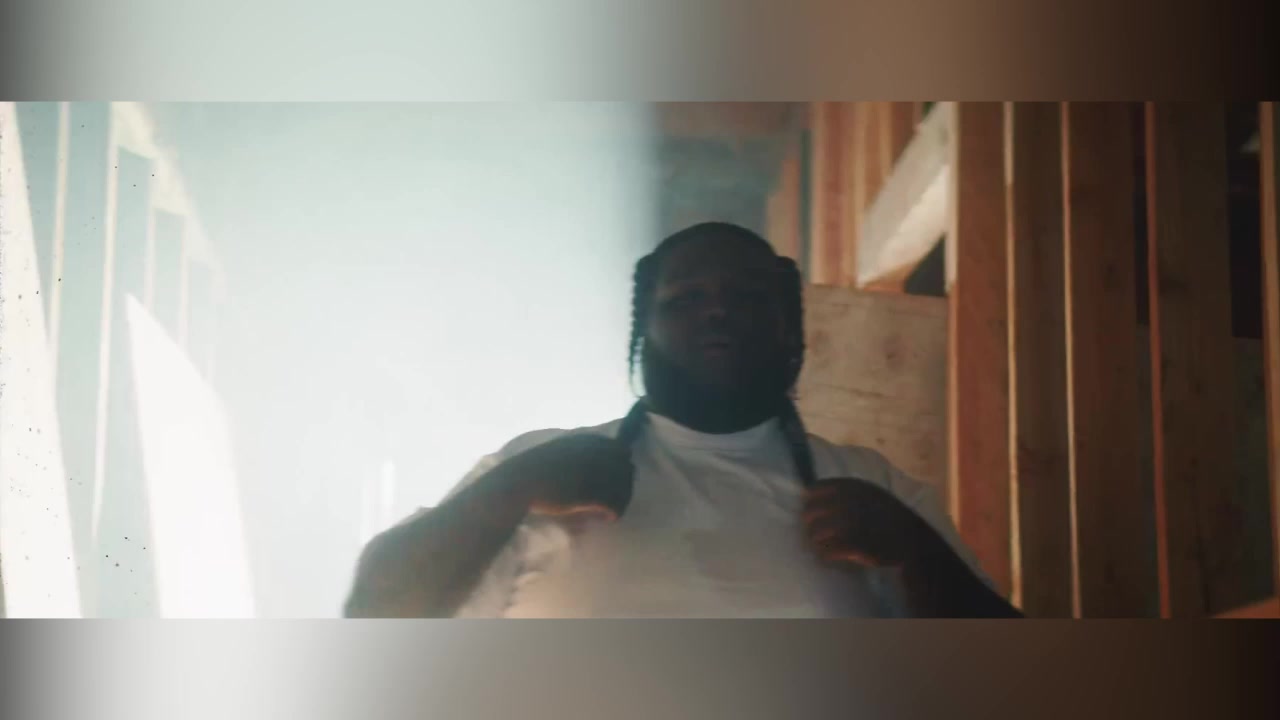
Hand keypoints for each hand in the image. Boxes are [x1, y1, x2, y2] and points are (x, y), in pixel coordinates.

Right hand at [498, 434, 634, 521]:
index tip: (618, 481)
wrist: (517, 483)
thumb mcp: (559, 451)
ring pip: (623, 487)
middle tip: (617, 500)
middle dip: (625, 485)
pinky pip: (614, 502)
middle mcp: (593, 453)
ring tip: (612, 512)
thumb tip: (602, 464)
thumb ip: (580, 453)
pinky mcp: (589, 492)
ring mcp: (592, 471)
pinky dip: (614, 512)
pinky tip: (607, 518)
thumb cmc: (534, 470)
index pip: (620, 449)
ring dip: (622, 500)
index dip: (622, 466)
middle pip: (626, 468)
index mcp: (586, 440)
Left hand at [801, 477, 941, 568]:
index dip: (810, 502)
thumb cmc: (890, 517)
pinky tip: (829, 556)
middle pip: (809, 513)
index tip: (813, 513)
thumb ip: (847, 492)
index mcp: (852, 487)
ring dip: (815, 542)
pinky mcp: (852, 544)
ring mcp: (849, 522)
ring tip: (821, 547)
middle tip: (814, 534)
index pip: (814, 490)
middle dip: (809, 525)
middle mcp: (847, 501)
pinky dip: (825, 555)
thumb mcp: (871, 494)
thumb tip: (812, 495)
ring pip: (815, 533)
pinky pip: (826, 550)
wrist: (912, 540)